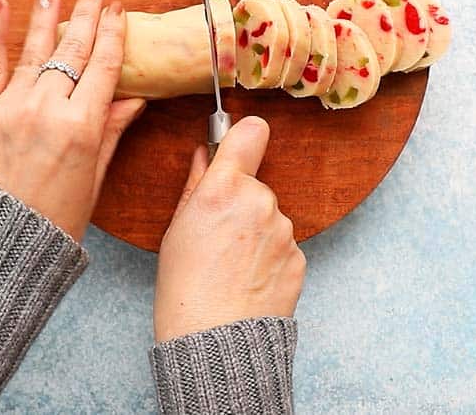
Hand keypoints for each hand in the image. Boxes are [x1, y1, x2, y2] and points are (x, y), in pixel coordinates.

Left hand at [0, 0, 145, 240]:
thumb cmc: (52, 221)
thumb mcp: (94, 178)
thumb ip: (111, 132)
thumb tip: (132, 99)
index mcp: (82, 128)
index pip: (103, 66)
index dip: (112, 34)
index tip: (118, 11)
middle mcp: (46, 110)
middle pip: (72, 51)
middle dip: (86, 17)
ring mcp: (9, 108)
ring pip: (34, 51)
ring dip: (47, 18)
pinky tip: (0, 4)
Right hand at [153, 117, 306, 341]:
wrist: (215, 342)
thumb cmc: (184, 290)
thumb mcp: (176, 231)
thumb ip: (194, 185)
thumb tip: (204, 155)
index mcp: (223, 189)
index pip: (249, 134)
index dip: (244, 136)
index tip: (240, 143)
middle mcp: (259, 202)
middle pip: (255, 186)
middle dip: (240, 204)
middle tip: (217, 238)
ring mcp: (284, 231)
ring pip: (270, 219)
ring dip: (256, 233)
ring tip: (231, 267)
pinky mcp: (299, 257)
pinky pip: (282, 246)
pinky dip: (269, 258)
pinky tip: (248, 280)